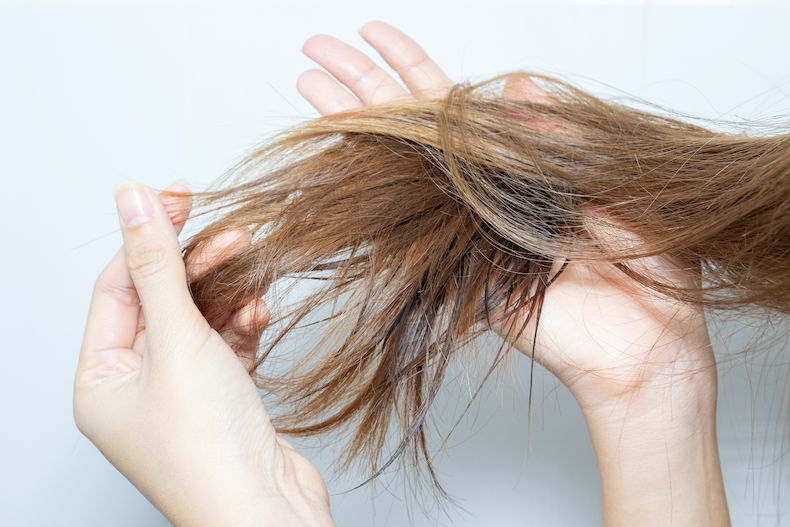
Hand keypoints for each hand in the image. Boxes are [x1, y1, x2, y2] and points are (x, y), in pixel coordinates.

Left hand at [74, 181, 333, 526]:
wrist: (267, 511)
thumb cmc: (209, 451)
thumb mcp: (177, 341)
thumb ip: (158, 266)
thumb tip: (133, 200)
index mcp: (101, 381)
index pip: (118, 287)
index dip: (148, 237)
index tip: (179, 195)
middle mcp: (137, 387)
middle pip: (163, 301)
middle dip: (197, 264)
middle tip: (229, 230)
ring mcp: (182, 394)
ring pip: (201, 321)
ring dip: (226, 292)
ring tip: (251, 262)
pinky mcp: (223, 399)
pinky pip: (228, 346)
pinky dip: (244, 325)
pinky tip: (259, 312)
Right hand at [298, 22, 728, 525]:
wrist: (649, 342)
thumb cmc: (652, 266)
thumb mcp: (616, 178)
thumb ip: (560, 134)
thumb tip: (516, 86)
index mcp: (519, 166)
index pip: (451, 105)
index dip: (412, 67)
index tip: (373, 34)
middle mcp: (482, 193)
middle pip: (410, 129)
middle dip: (362, 86)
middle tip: (316, 50)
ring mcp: (463, 231)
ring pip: (397, 173)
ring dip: (352, 130)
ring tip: (311, 88)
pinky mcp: (457, 272)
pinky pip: (407, 235)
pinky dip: (369, 203)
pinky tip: (332, 168)